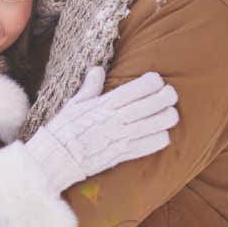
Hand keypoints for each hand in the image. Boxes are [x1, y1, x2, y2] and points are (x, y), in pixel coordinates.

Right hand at [25, 66, 178, 192]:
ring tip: (167, 113)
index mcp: (108, 103)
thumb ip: (90, 86)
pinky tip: (158, 133)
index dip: (154, 81)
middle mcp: (119, 119)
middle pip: (156, 103)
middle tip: (169, 95)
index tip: (156, 80)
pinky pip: (154, 144)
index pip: (141, 87)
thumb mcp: (75, 103)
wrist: (58, 158)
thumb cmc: (65, 129)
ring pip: (161, 123)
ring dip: (168, 116)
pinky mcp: (126, 154)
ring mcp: (125, 137)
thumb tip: (97, 69)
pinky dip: (161, 137)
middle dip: (168, 96)